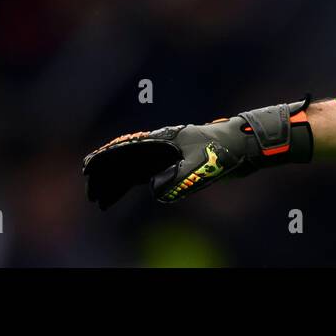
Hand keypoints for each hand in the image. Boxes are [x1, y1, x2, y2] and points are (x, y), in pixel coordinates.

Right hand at [82, 96, 313, 209]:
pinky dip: (135, 181)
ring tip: (103, 196)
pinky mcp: (180, 160)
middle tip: (89, 187)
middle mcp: (165, 143)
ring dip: (119, 180)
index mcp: (166, 139)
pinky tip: (128, 189)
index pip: (129, 149)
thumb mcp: (202, 167)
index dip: (107, 158)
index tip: (88, 166)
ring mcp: (171, 151)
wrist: (246, 144)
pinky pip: (150, 171)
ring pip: (137, 166)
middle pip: (128, 158)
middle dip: (107, 172)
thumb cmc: (226, 150)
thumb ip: (178, 179)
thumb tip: (156, 192)